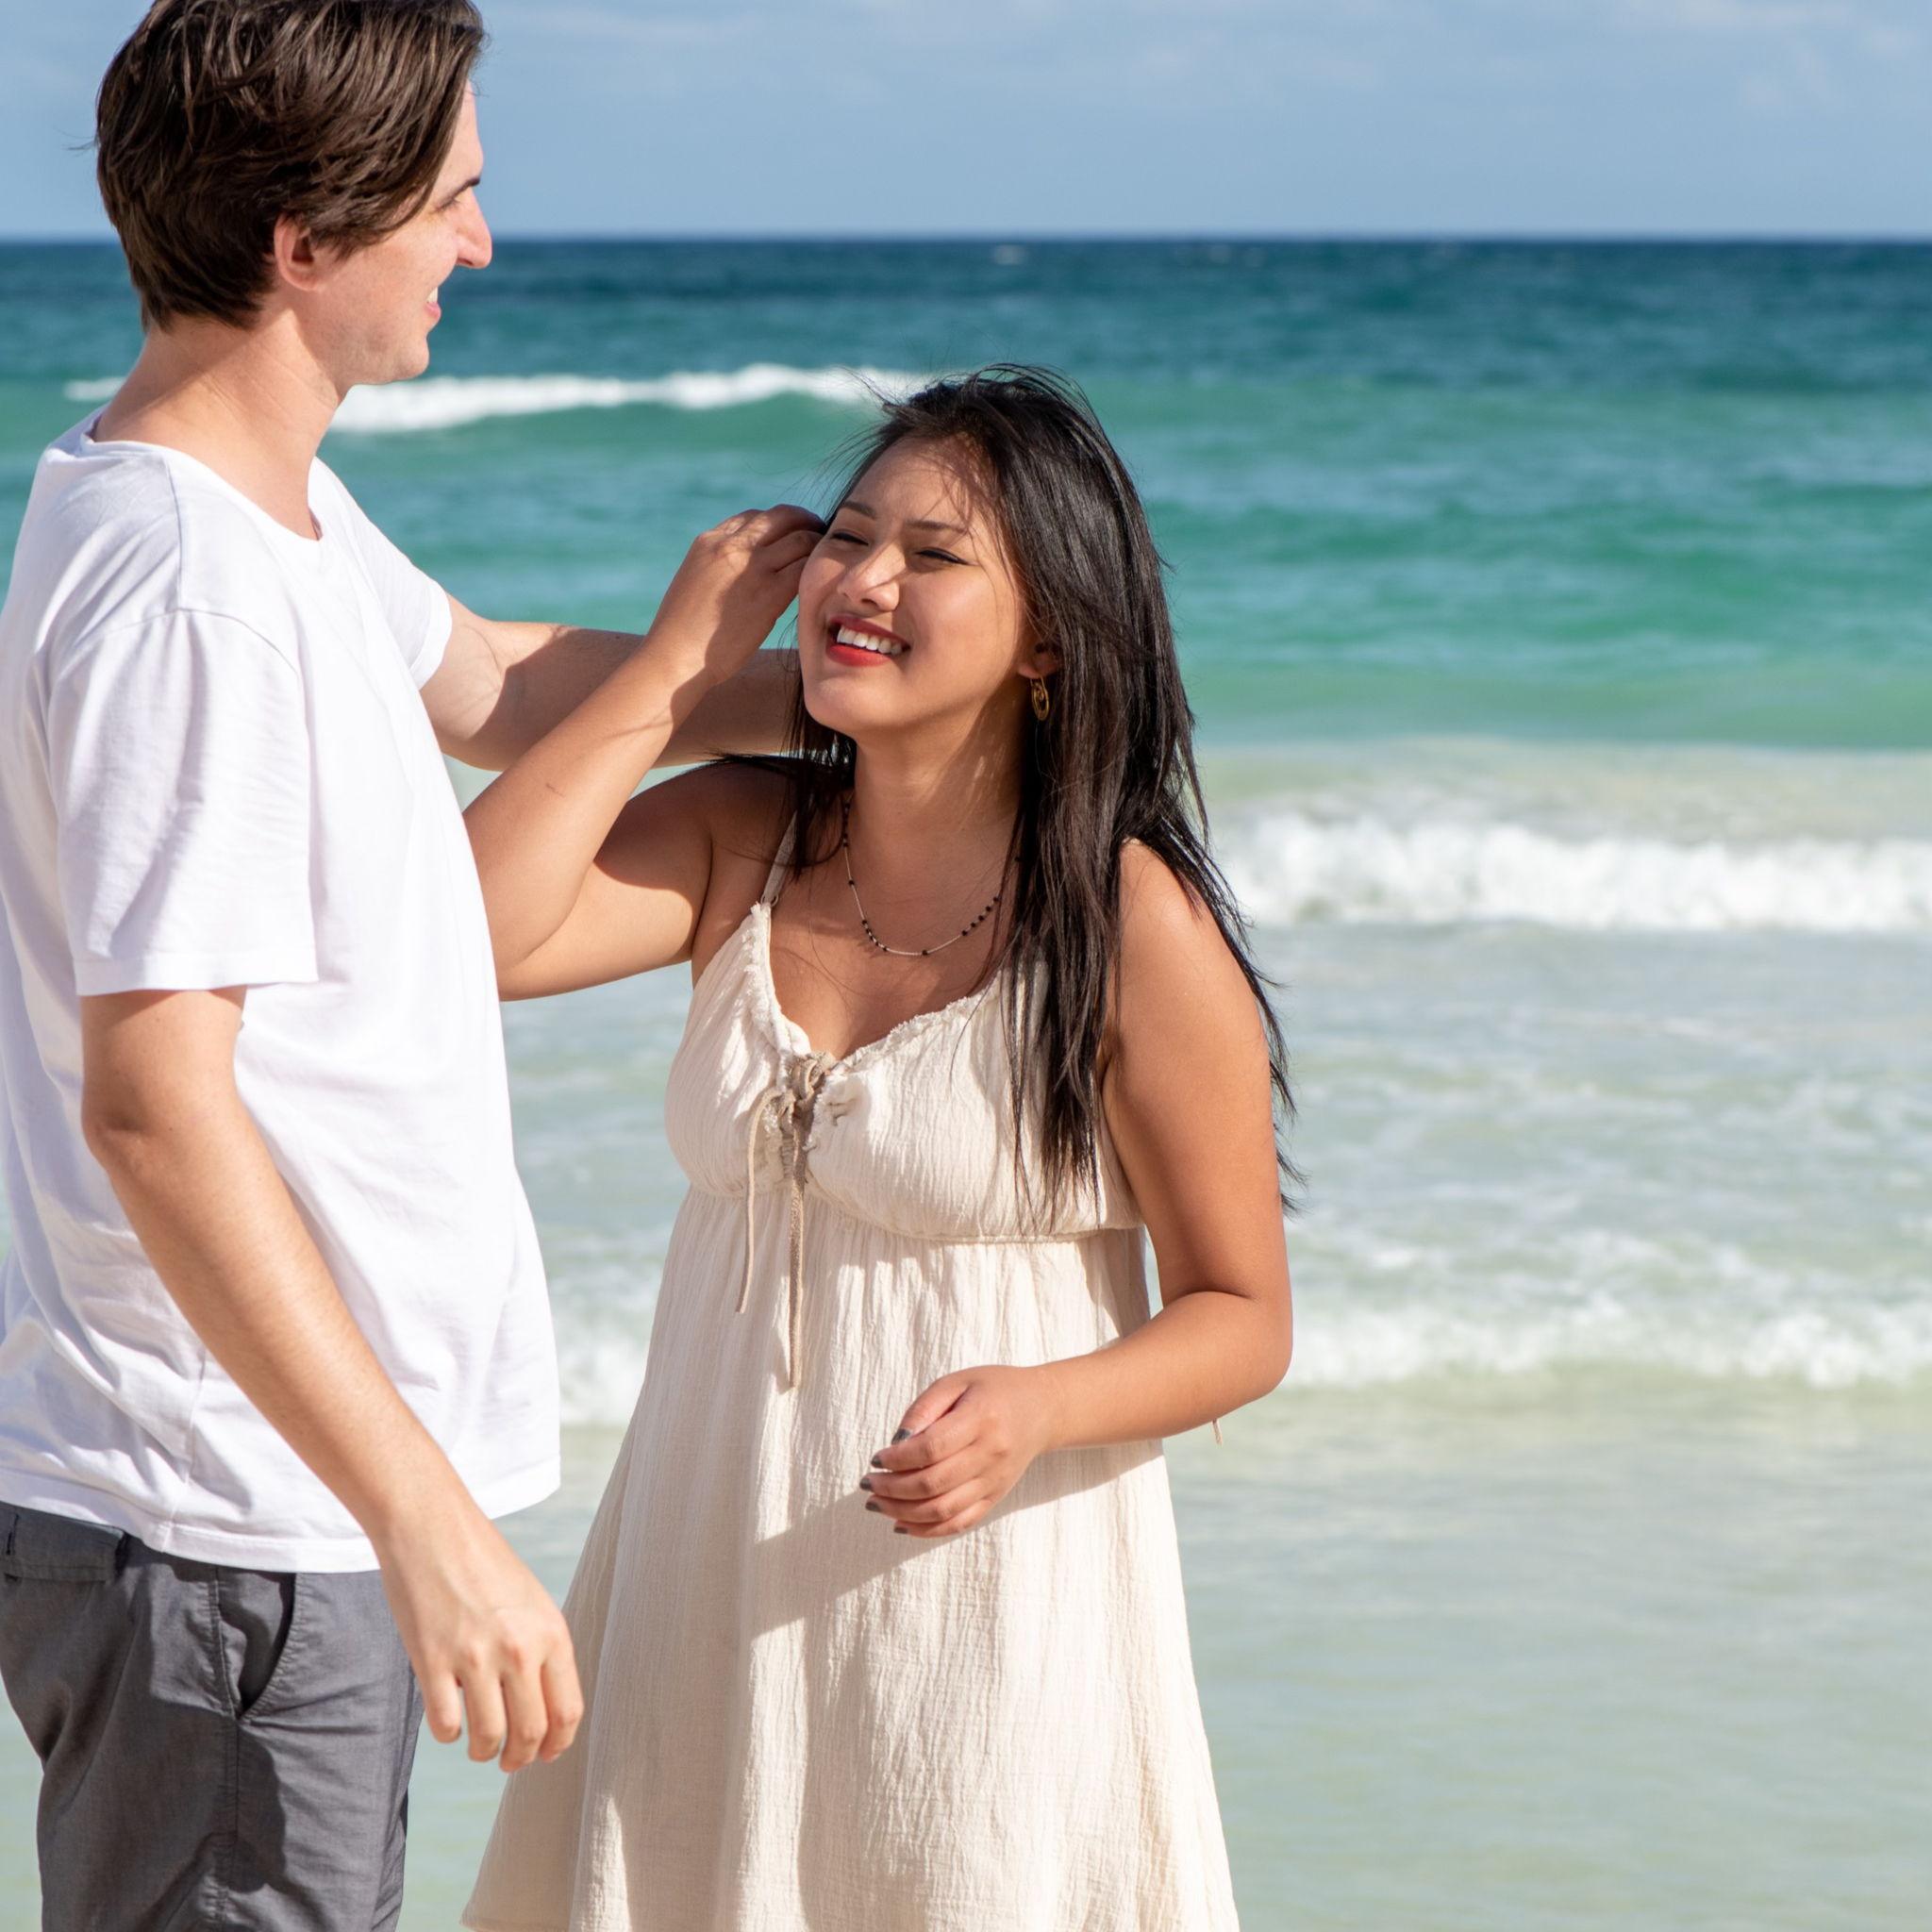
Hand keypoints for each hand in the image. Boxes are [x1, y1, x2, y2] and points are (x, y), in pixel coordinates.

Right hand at [373, 1499, 583, 1773]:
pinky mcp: (433, 1661)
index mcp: (551, 1632)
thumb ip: (541, 1649)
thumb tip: (544, 1709)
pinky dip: (449, 1733)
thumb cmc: (482, 1562)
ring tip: (479, 1747)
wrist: (432, 1527)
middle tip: (509, 1760)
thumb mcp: (531, 1602)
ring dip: (484, 1752)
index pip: (568, 1710)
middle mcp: (520, 1648)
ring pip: (489, 1737)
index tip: (546, 1755)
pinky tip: (449, 1720)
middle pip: (531, 1733)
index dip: (558, 1744)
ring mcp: (476, 1657)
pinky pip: (447, 1725)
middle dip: (521, 1757)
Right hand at [649, 505, 824, 686]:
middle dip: (807, 523)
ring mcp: (751, 567)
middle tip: (821, 540)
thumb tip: (741, 574)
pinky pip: (806, 568)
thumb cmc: (683, 633)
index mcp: (710, 541)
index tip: (793, 535)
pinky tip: (824, 583)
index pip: (754, 516)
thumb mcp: (696, 582)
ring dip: (819, 546)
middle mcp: (731, 546)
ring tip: (828, 562)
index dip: (780, 523)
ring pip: (801, 538)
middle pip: (783, 516)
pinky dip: (819, 570)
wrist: (674, 657)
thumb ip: (720, 568)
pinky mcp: (769, 593)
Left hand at [861, 1364, 1064, 1538]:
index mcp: (981, 1419)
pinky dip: (927, 1530)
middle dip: (892, 1489)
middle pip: (934, 1483)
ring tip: (877, 1503)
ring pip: (943, 1510)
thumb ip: (924, 1408)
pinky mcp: (995, 1498)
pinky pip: (960, 1523)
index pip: (931, 1448)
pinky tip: (901, 1523)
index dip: (898, 1459)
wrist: (1042, 1410)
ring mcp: (994, 1481)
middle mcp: (991, 1454)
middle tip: (868, 1484)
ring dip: (903, 1512)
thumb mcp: (958, 1382)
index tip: (876, 1459)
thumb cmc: (993, 1390)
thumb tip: (896, 1443)